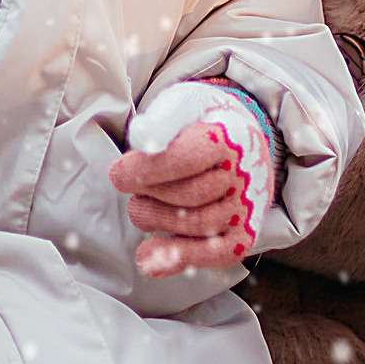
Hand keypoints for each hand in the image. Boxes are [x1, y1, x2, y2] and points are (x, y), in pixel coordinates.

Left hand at [109, 80, 277, 277]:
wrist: (239, 139)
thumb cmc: (203, 122)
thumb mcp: (184, 104)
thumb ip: (163, 118)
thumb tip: (142, 136)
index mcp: (231, 136)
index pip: (187, 159)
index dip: (146, 170)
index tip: (118, 173)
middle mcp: (246, 174)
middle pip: (189, 195)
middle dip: (148, 192)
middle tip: (129, 185)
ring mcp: (247, 207)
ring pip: (198, 225)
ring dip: (156, 219)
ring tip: (140, 206)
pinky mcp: (244, 234)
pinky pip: (214, 254)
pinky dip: (178, 259)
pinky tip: (147, 259)